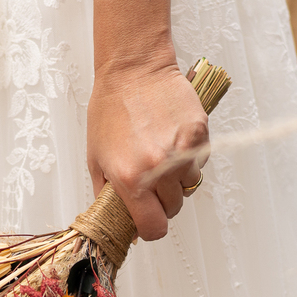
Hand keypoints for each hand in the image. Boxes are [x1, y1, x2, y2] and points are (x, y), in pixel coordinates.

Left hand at [87, 51, 207, 240]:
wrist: (134, 69)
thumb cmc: (111, 109)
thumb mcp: (95, 157)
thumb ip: (108, 196)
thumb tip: (122, 225)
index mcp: (130, 179)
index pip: (153, 227)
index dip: (150, 227)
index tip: (148, 218)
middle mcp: (159, 168)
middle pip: (174, 208)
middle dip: (163, 200)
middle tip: (151, 180)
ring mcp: (182, 151)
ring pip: (189, 185)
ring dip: (178, 178)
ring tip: (162, 154)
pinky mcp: (199, 134)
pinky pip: (200, 161)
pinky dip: (190, 157)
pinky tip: (173, 139)